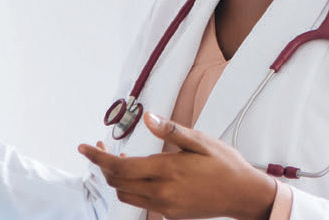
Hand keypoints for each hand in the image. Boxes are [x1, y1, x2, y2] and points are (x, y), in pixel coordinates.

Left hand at [78, 112, 277, 219]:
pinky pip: (141, 202)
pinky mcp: (170, 213)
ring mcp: (165, 205)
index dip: (98, 158)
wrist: (245, 195)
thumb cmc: (225, 165)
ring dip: (116, 178)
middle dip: (103, 166)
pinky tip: (139, 174)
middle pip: (117, 182)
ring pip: (126, 194)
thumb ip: (171, 130)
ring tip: (120, 160)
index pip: (120, 167)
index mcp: (167, 170)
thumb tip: (148, 118)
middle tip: (100, 148)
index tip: (83, 147)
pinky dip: (132, 188)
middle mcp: (162, 191)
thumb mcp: (200, 141)